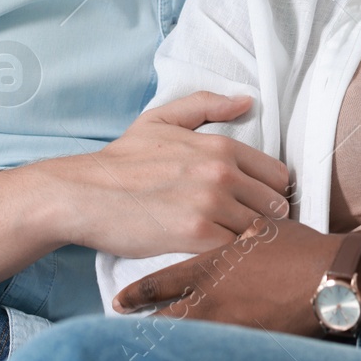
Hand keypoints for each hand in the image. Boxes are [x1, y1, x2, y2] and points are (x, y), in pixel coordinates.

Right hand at [48, 91, 290, 258]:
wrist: (83, 193)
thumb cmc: (121, 160)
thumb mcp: (161, 119)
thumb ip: (206, 106)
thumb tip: (245, 101)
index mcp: (220, 147)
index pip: (277, 176)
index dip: (269, 193)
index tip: (254, 206)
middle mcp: (222, 173)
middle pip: (276, 207)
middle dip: (265, 220)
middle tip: (245, 231)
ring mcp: (211, 205)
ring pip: (260, 232)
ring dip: (249, 242)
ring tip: (233, 248)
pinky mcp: (196, 236)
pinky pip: (236, 252)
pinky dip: (231, 259)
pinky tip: (216, 258)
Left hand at [114, 217, 333, 335]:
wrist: (331, 278)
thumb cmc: (299, 248)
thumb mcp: (262, 228)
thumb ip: (238, 229)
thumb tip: (234, 224)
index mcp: (209, 265)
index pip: (161, 284)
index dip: (137, 296)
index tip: (119, 303)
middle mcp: (211, 298)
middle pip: (166, 321)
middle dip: (146, 330)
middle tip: (125, 339)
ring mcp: (228, 324)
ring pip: (187, 339)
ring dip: (171, 343)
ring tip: (153, 352)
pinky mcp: (249, 342)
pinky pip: (217, 351)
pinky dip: (204, 354)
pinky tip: (198, 360)